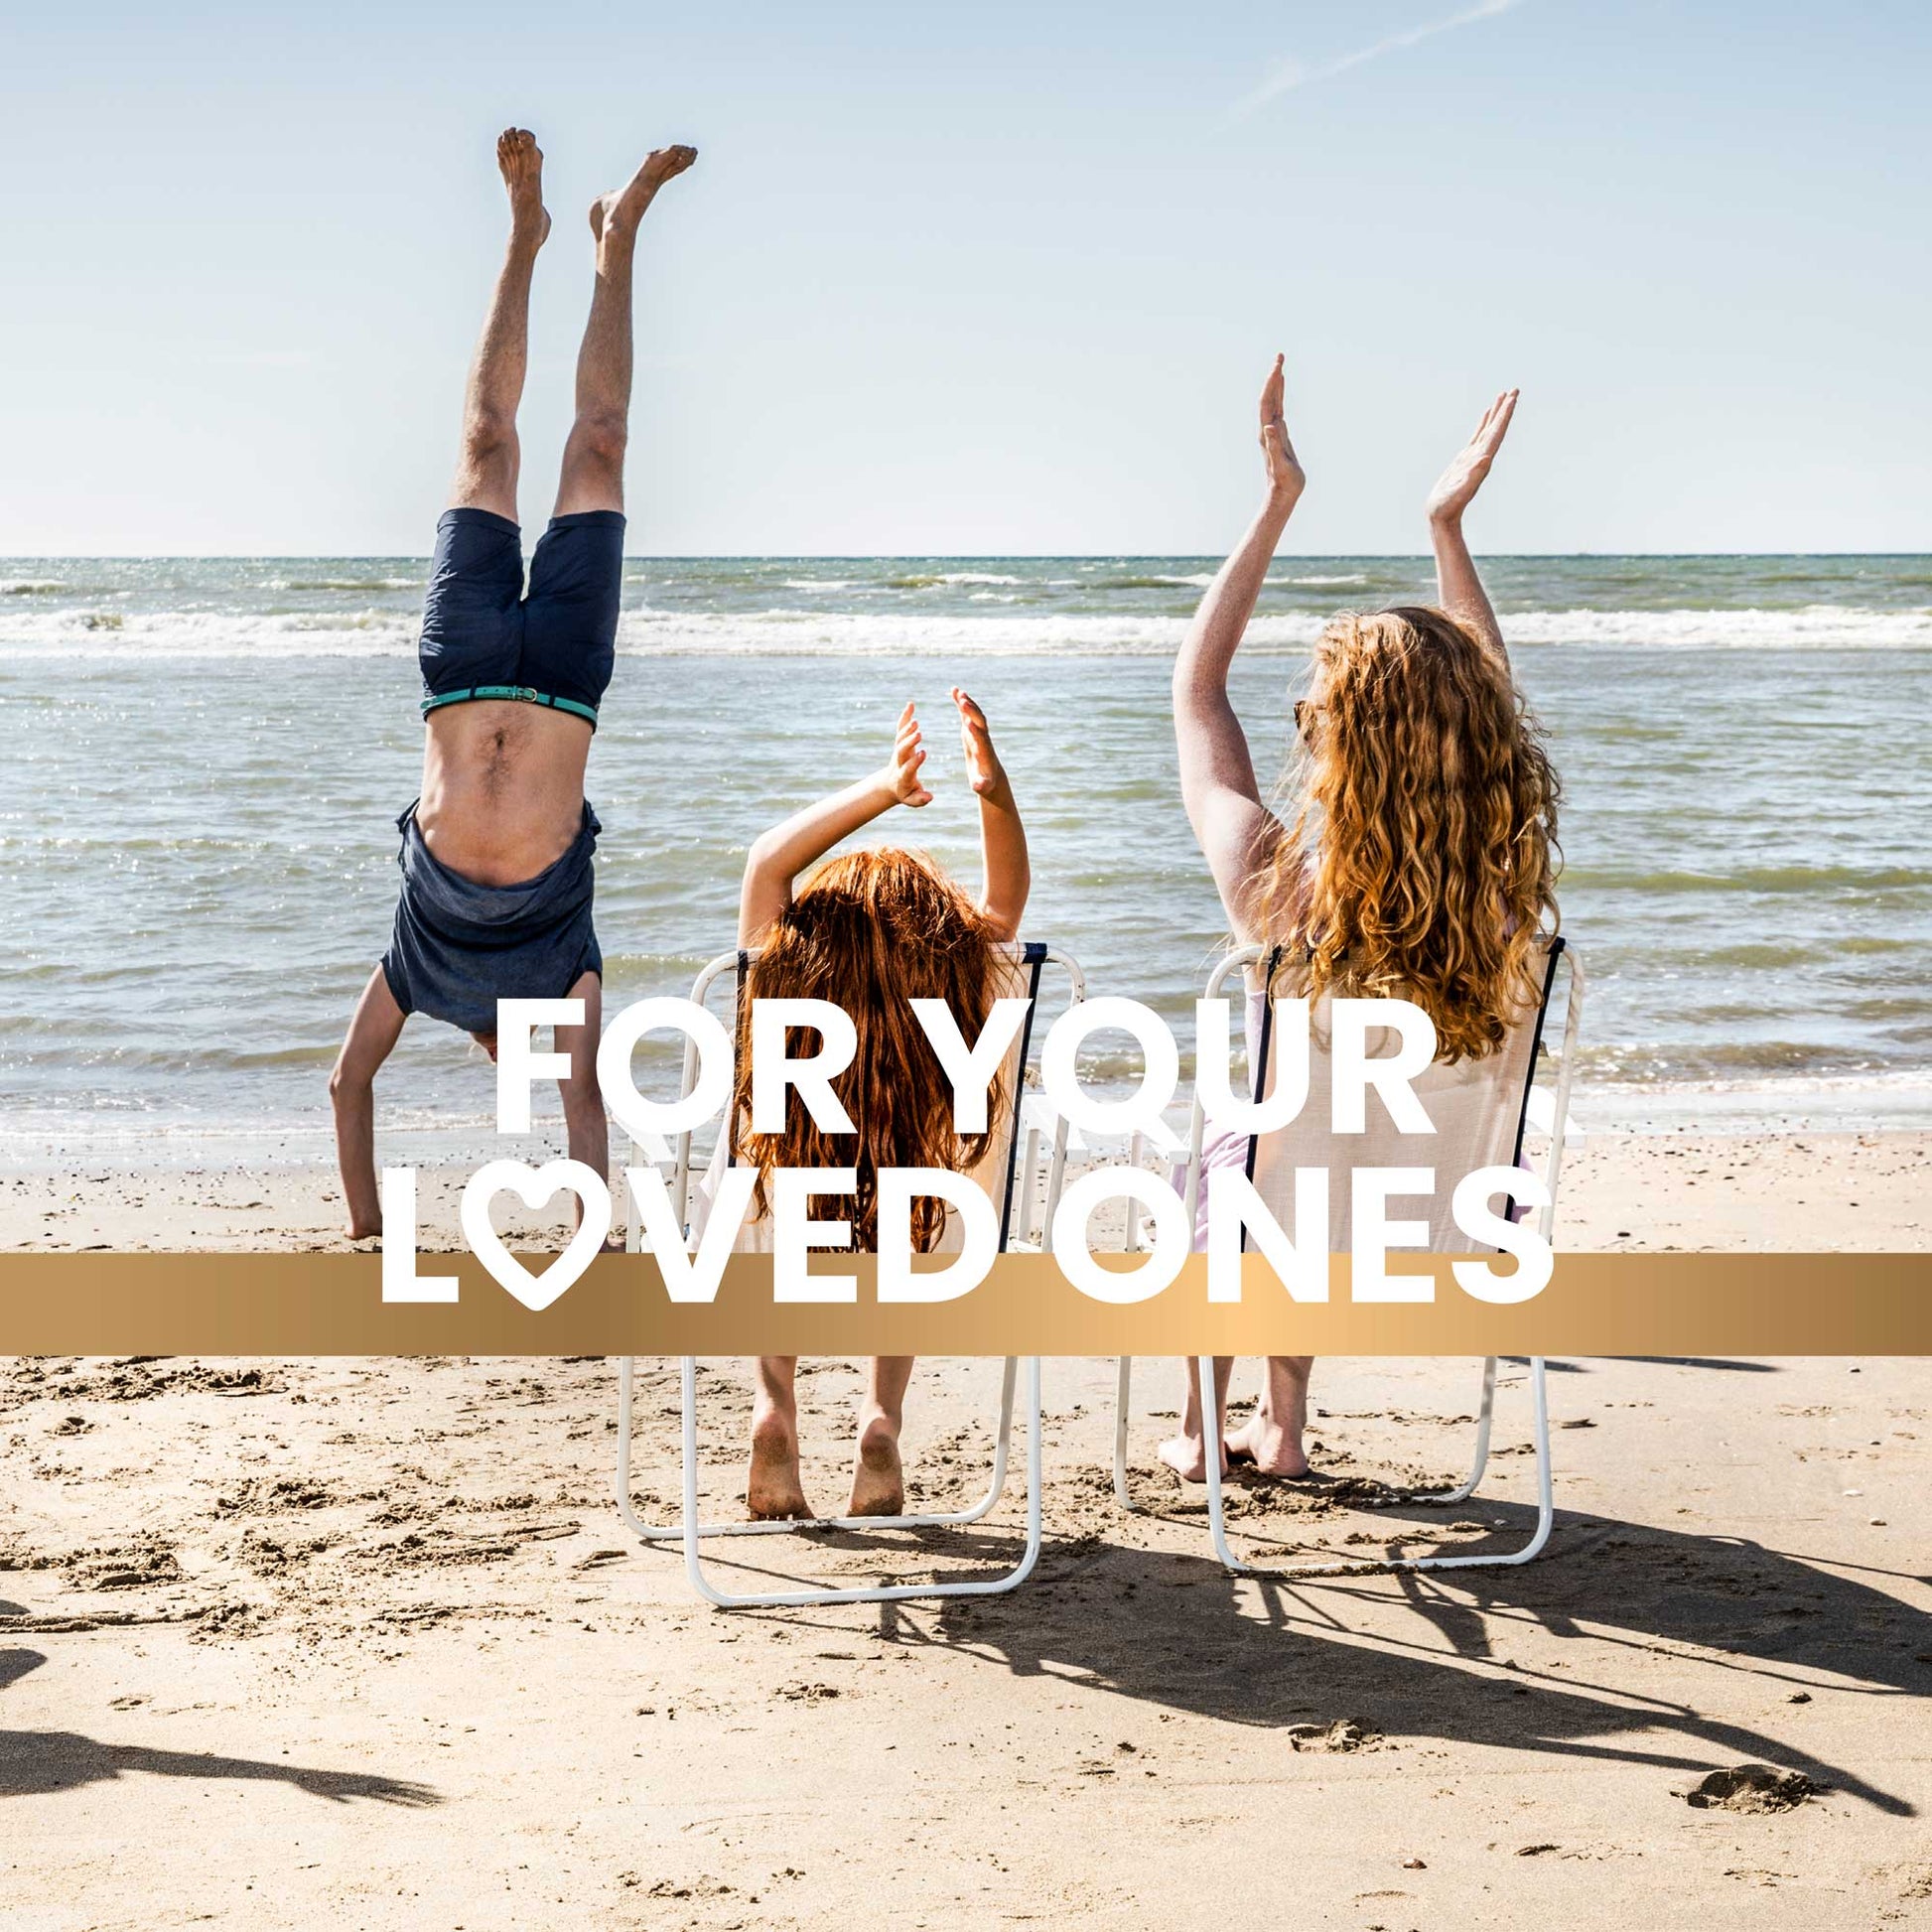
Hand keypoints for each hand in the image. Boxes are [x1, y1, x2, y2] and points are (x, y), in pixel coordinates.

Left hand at [882, 700, 932, 806]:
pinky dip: (905, 717)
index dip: (914, 761)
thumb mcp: (912, 800)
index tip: (923, 753)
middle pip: (900, 751)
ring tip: (915, 721)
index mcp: (902, 776)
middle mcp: (898, 762)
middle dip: (908, 742)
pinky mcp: (899, 743)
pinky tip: (910, 705)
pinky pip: (900, 729)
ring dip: (906, 729)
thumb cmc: (905, 793)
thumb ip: (920, 800)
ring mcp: (898, 752)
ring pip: (899, 739)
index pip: (907, 768)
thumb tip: (930, 797)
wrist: (890, 784)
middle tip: (918, 733)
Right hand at [952, 687, 1006, 797]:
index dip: (975, 731)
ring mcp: (978, 732)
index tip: (967, 722)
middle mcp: (983, 739)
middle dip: (972, 712)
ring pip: (974, 714)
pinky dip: (961, 702)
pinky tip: (954, 691)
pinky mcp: (972, 729)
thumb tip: (979, 786)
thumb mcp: (982, 786)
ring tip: (958, 691)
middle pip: (979, 723)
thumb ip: (981, 785)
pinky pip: (967, 713)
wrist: (991, 775)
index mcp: (985, 752)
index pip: (981, 740)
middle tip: (963, 701)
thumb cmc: (985, 783)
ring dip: (967, 703)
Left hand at [1258, 354, 1305, 507]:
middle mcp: (1267, 429)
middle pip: (1268, 397)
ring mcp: (1272, 431)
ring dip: (1276, 383)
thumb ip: (1274, 445)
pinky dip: (1279, 395)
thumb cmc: (1284, 481)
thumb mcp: (1281, 464)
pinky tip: (1281, 389)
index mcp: (1267, 433)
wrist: (1282, 494)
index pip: (1267, 402)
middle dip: (1274, 376)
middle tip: (1280, 355)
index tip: (1278, 365)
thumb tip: (1268, 427)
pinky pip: (1278, 409)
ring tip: (1280, 365)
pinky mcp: (1278, 434)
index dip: (1272, 383)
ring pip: (1272, 401)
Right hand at [1426, 389, 1517, 526]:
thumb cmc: (1448, 506)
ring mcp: (1474, 457)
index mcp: (1482, 461)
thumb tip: (1485, 458)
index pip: (1496, 434)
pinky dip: (1483, 424)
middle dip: (1505, 409)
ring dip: (1496, 414)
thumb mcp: (1460, 492)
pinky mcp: (1465, 459)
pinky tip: (1486, 415)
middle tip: (1515, 390)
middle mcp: (1482, 457)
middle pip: (1496, 429)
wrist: (1441, 516)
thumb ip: (1473, 476)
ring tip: (1503, 396)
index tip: (1512, 398)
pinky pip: (1477, 436)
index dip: (1504, 416)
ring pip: (1488, 430)